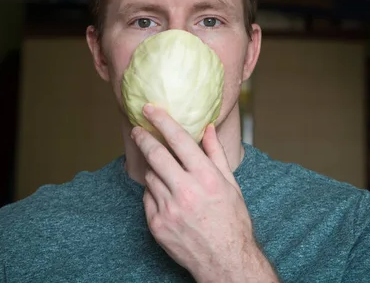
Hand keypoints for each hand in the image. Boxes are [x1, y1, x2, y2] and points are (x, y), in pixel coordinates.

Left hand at [130, 104, 277, 281]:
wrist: (225, 260)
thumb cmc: (232, 221)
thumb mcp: (230, 185)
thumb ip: (216, 154)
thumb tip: (207, 128)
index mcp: (206, 177)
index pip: (179, 140)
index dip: (162, 120)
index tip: (150, 109)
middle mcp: (186, 191)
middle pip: (155, 154)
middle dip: (143, 138)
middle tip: (137, 130)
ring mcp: (169, 209)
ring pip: (150, 177)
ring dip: (155, 171)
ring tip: (168, 177)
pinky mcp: (157, 225)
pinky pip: (148, 198)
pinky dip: (154, 193)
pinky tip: (167, 199)